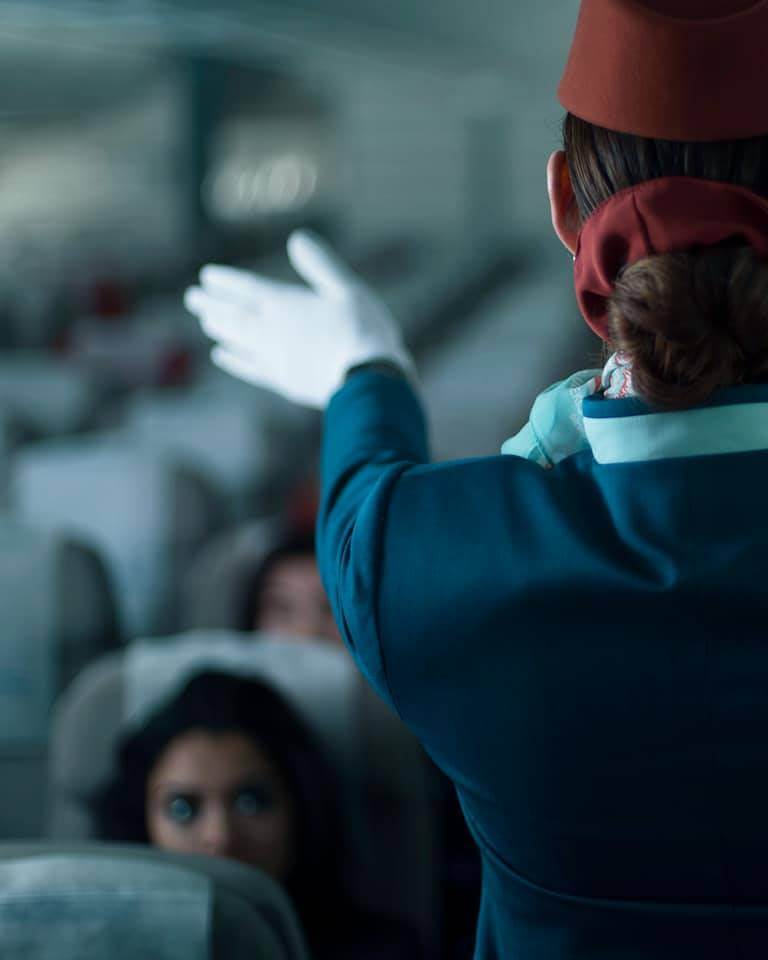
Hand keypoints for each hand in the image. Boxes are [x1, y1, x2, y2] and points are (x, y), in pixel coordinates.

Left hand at [184, 230, 414, 407]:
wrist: (368, 382)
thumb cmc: (364, 331)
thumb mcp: (347, 289)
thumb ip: (321, 265)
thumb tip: (297, 237)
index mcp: (287, 305)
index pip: (247, 289)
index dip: (226, 281)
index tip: (206, 276)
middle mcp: (273, 331)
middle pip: (235, 314)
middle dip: (212, 304)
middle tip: (192, 297)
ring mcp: (275, 359)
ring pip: (238, 340)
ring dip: (220, 329)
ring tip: (205, 321)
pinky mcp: (283, 382)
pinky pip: (249, 369)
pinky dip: (233, 361)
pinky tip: (221, 356)